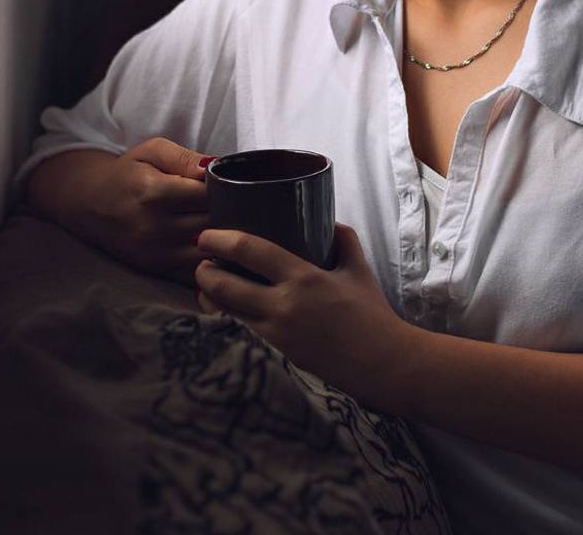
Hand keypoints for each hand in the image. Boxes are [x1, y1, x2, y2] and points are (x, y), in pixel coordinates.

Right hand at [70, 137, 214, 287]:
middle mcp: (153, 226)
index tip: (228, 184)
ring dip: (221, 236)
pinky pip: (195, 265)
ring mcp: (153, 251)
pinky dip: (208, 255)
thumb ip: (186, 157)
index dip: (224, 188)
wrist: (90, 203)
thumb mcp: (153, 151)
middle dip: (227, 212)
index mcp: (154, 193)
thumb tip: (216, 166)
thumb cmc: (128, 173)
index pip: (209, 194)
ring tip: (224, 221)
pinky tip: (211, 241)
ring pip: (208, 247)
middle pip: (212, 222)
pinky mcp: (154, 267)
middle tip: (233, 203)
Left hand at [195, 223, 410, 406]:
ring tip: (205, 285)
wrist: (382, 362)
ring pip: (224, 313)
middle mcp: (284, 305)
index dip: (221, 240)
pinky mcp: (275, 356)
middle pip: (225, 284)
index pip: (251, 250)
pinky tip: (221, 311)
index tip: (207, 234)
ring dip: (208, 297)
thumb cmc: (372, 313)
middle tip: (200, 260)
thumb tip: (327, 220)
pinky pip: (238, 333)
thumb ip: (343, 239)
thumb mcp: (358, 268)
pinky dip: (224, 319)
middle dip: (204, 270)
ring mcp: (276, 334)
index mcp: (303, 277)